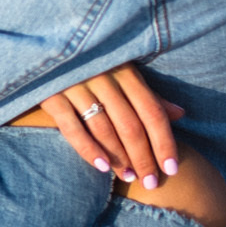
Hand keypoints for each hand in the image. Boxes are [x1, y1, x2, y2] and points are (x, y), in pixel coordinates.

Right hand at [35, 65, 183, 186]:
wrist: (45, 42)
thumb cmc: (89, 62)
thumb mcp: (121, 71)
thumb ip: (147, 94)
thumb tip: (180, 114)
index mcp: (125, 71)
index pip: (152, 112)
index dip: (164, 142)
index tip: (172, 168)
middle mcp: (103, 78)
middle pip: (131, 125)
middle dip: (144, 158)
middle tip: (151, 183)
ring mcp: (76, 86)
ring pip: (104, 129)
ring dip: (119, 158)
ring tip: (130, 178)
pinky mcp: (50, 95)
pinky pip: (72, 128)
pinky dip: (88, 149)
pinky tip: (102, 167)